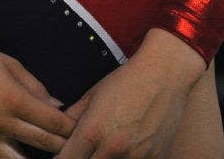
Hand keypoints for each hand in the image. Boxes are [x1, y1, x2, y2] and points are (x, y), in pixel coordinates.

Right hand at [0, 11, 76, 157]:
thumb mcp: (9, 63)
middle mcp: (0, 122)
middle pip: (42, 143)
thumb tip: (56, 104)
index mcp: (14, 99)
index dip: (69, 128)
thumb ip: (35, 86)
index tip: (78, 130)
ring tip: (44, 156)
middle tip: (71, 147)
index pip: (52, 122)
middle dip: (60, 146)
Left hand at [56, 29, 205, 158]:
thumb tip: (58, 134)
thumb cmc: (127, 80)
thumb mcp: (93, 95)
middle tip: (86, 148)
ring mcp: (135, 157)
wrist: (165, 73)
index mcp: (93, 130)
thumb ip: (73, 118)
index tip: (66, 153)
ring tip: (107, 145)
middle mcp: (113, 148)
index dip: (62, 158)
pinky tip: (128, 146)